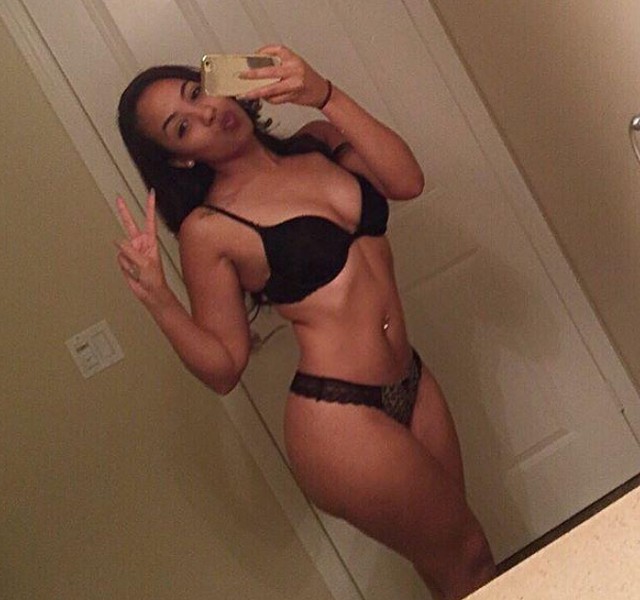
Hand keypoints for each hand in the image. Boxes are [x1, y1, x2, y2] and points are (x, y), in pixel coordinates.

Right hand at [115, 190, 168, 306]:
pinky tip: (132, 271)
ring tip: (138, 269)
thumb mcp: (144, 263)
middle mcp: (141, 243)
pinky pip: (119, 259)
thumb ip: (131, 251)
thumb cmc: (155, 278)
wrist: (151, 292)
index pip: (149, 219)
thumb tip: (119, 242)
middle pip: (130, 224)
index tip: (151, 193)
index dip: (149, 206)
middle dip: (124, 212)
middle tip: (118, 198)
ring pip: (121, 248)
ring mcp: (132, 251)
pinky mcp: (125, 260)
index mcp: (150, 241)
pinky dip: (124, 266)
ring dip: (128, 260)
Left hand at [238, 45, 330, 107]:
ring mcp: (294, 84)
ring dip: (257, 92)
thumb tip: (257, 68)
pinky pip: (276, 99)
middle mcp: (294, 70)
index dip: (264, 51)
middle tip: (242, 76)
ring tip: (246, 94)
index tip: (254, 55)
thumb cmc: (307, 78)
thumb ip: (279, 65)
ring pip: (272, 89)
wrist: (322, 92)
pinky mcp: (293, 96)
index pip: (277, 50)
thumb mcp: (295, 65)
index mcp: (294, 59)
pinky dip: (269, 99)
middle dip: (253, 74)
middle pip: (270, 72)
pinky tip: (264, 97)